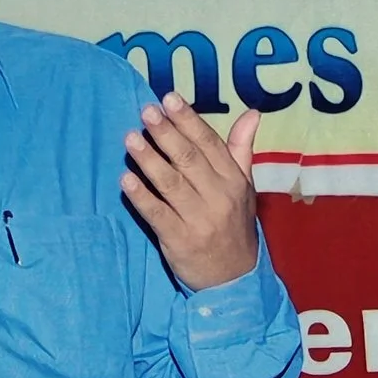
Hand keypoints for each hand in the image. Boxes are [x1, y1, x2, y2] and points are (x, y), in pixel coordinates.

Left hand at [121, 93, 261, 291]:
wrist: (235, 278)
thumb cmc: (234, 225)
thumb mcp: (245, 187)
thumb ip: (241, 149)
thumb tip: (252, 113)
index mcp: (234, 180)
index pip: (209, 143)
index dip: (188, 120)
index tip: (169, 98)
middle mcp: (219, 197)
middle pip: (188, 159)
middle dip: (166, 133)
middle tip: (146, 111)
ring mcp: (199, 220)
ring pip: (171, 184)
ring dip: (148, 160)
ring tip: (130, 139)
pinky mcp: (180, 240)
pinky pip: (158, 214)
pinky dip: (141, 197)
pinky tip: (125, 180)